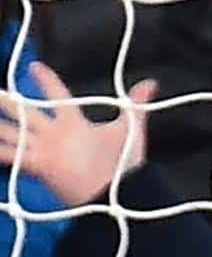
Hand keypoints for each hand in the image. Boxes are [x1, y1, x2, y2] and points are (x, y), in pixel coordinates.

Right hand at [0, 64, 156, 205]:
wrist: (116, 190)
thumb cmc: (123, 163)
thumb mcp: (130, 128)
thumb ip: (135, 106)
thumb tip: (151, 83)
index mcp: (74, 123)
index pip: (56, 96)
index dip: (46, 81)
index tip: (34, 66)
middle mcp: (55, 135)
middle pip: (26, 113)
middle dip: (8, 102)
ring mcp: (44, 150)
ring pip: (13, 132)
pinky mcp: (38, 165)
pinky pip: (10, 156)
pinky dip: (0, 150)